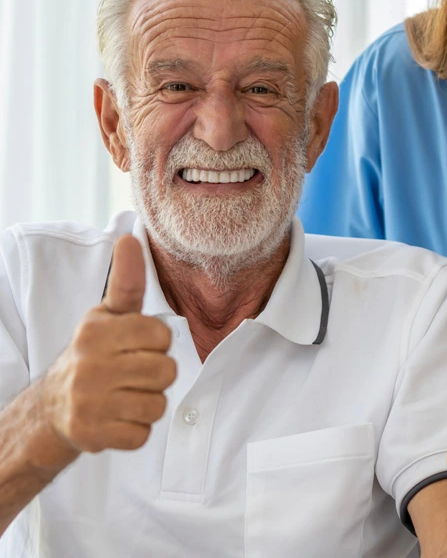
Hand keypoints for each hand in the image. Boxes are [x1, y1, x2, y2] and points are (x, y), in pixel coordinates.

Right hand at [39, 235, 176, 454]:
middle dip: (157, 374)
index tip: (138, 345)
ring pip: (157, 405)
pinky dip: (135, 430)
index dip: (157, 342)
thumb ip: (127, 280)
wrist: (54, 407)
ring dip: (148, 403)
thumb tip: (129, 237)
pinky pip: (142, 434)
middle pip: (166, 371)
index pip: (162, 335)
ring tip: (126, 394)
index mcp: (97, 330)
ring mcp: (89, 402)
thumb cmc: (95, 352)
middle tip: (133, 373)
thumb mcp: (108, 314)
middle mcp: (89, 364)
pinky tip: (117, 417)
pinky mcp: (92, 435)